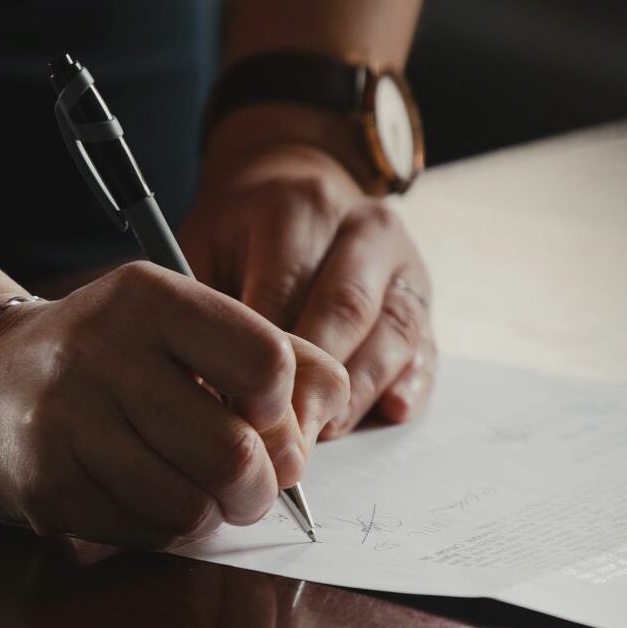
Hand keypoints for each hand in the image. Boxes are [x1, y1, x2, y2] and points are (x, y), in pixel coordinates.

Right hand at [0, 263, 350, 547]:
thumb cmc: (108, 356)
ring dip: (210, 514)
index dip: (284, 408)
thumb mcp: (182, 324)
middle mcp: (103, 351)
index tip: (264, 415)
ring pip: (191, 506)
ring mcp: (67, 421)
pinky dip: (161, 528)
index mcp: (150, 297)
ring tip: (194, 489)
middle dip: (260, 487)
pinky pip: (144, 533)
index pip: (267, 363)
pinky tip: (140, 495)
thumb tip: (325, 417)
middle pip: (235, 453)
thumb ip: (273, 353)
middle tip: (249, 485)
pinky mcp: (46, 483)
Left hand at [180, 109, 436, 434]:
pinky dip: (411, 383)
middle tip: (283, 442)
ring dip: (358, 393)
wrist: (294, 185)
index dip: (263, 362)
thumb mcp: (202, 248)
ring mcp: (403, 261)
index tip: (238, 415)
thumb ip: (202, 310)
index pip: (284, 292)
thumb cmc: (237, 235)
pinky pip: (426, 344)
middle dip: (314, 384)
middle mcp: (362, 227)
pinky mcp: (424, 294)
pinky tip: (390, 411)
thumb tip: (200, 391)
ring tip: (322, 435)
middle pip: (345, 312)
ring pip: (392, 332)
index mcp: (299, 208)